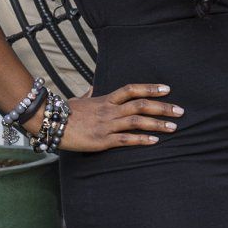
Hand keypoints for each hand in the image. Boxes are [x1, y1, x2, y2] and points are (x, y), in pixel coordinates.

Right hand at [54, 83, 181, 151]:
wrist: (47, 122)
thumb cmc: (64, 112)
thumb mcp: (79, 100)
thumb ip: (90, 94)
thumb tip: (94, 86)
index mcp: (106, 100)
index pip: (132, 89)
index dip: (150, 88)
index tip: (167, 89)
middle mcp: (109, 110)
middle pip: (140, 105)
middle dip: (162, 107)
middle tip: (180, 111)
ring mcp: (106, 125)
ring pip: (136, 122)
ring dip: (157, 124)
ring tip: (173, 127)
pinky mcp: (102, 140)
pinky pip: (125, 139)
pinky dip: (141, 140)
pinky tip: (154, 141)